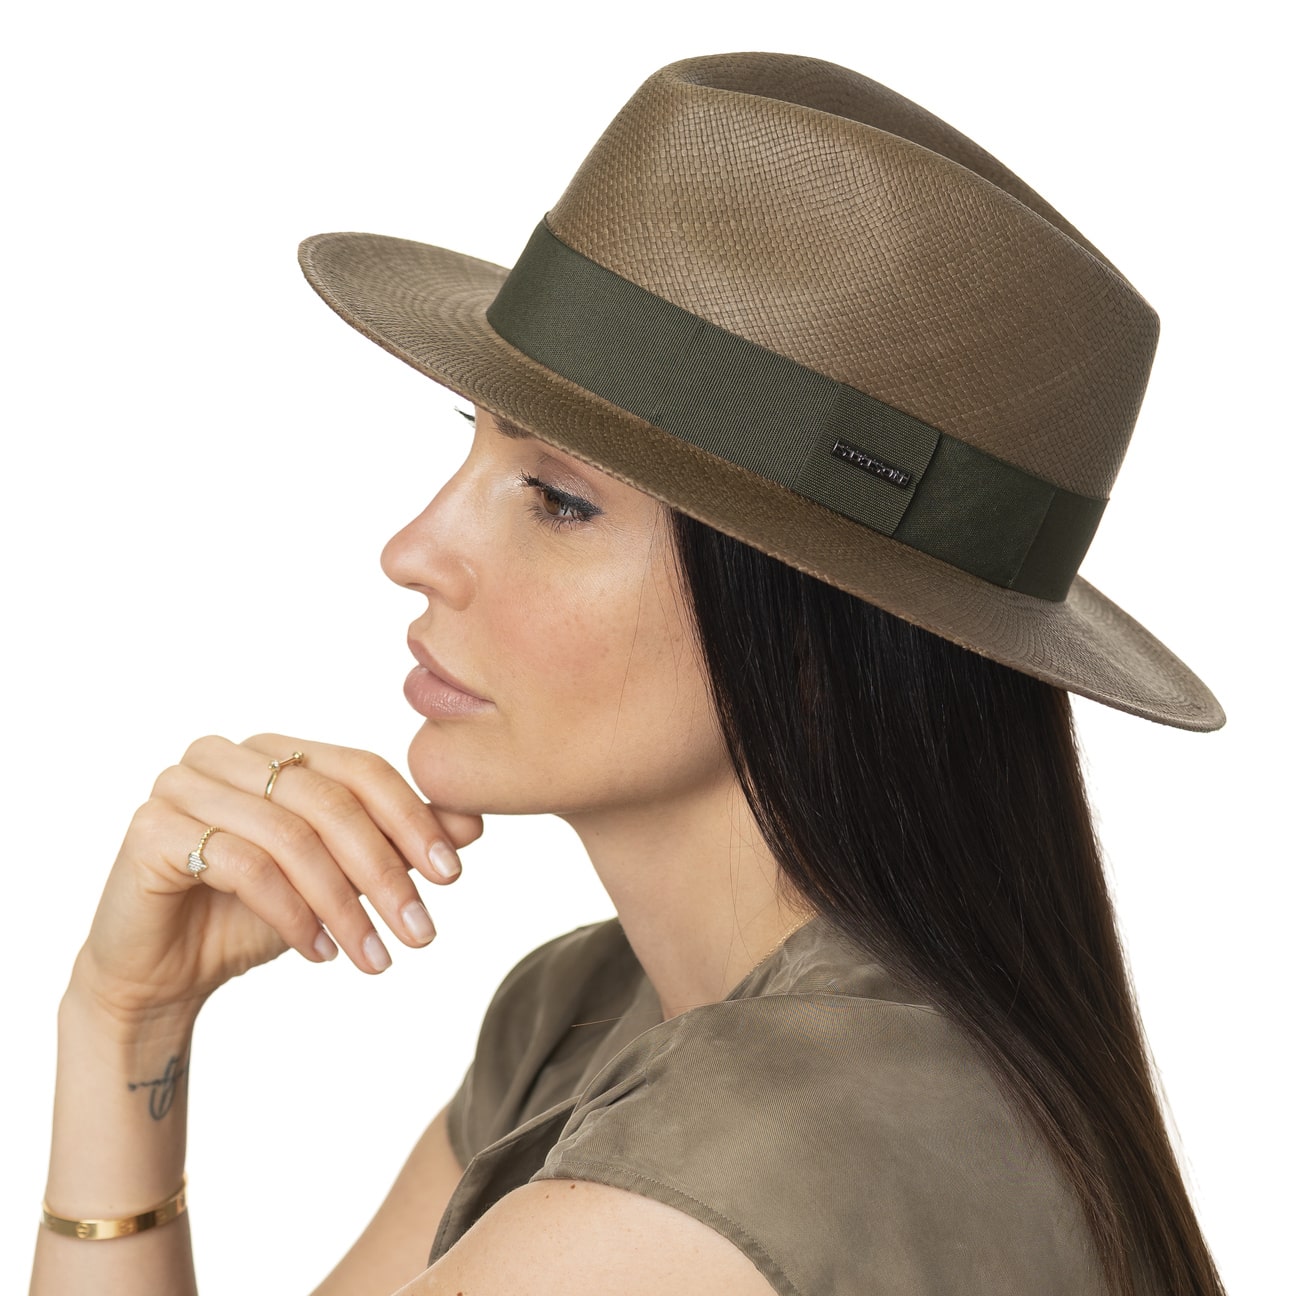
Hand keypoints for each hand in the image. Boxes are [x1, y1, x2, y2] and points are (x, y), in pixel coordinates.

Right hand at [73, 733, 482, 1021]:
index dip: (413, 819)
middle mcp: (227, 754)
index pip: (362, 769)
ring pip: (290, 836)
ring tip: (374, 957)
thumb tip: (473, 823)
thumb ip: (396, 843)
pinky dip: (292, 914)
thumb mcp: (338, 877)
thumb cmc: (253, 914)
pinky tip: (321, 952)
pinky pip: (243, 865)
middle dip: (385, 870)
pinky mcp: (152, 829)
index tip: (453, 876)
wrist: (163, 972)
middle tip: (420, 931)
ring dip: (343, 905)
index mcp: (276, 748)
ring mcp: (182, 785)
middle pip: (330, 801)